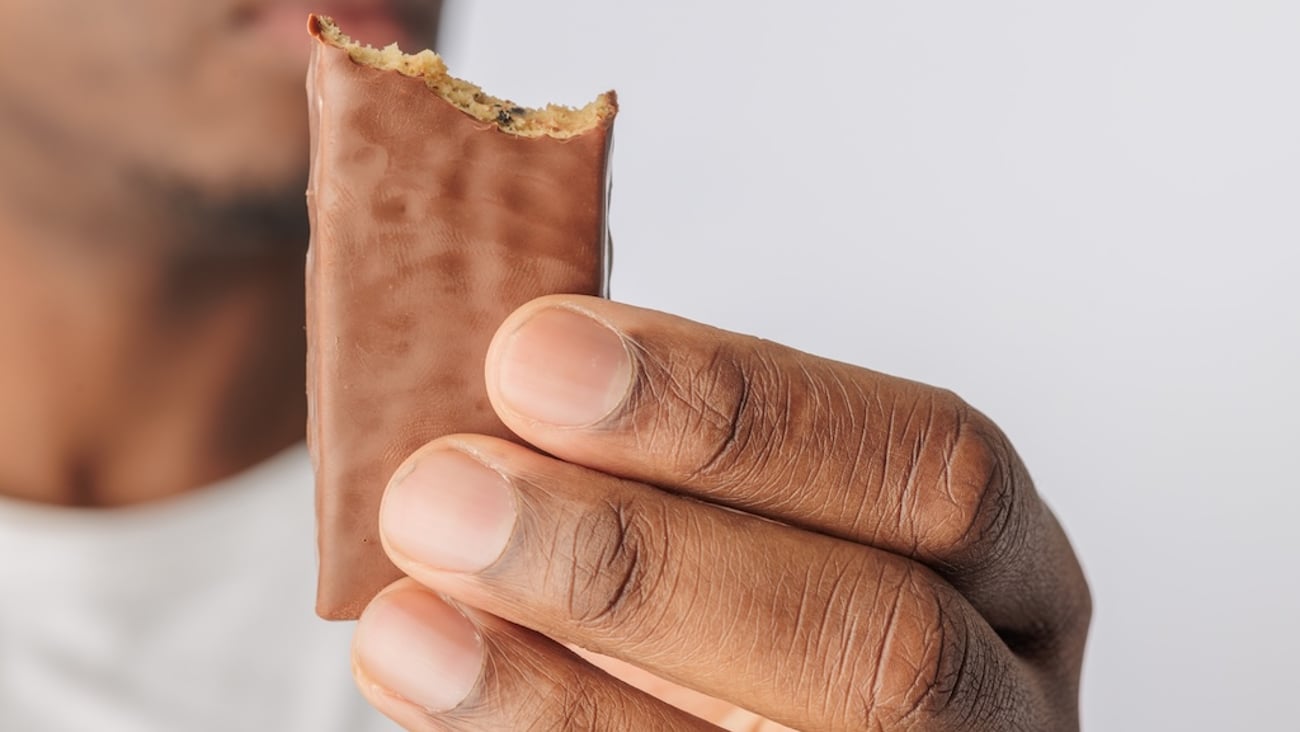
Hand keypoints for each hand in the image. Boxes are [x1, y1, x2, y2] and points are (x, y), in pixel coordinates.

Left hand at [349, 295, 1090, 730]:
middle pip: (879, 638)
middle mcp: (1001, 703)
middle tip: (444, 492)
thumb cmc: (768, 604)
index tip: (534, 353)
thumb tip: (521, 356)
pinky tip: (435, 676)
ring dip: (565, 687)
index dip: (738, 409)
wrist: (773, 707)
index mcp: (1010, 575)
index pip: (931, 468)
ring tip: (404, 618)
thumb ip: (682, 459)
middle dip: (641, 557)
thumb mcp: (770, 519)